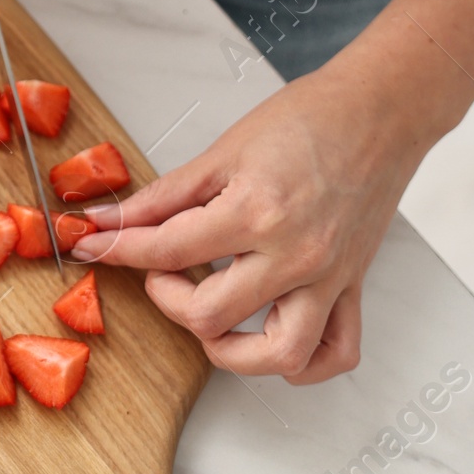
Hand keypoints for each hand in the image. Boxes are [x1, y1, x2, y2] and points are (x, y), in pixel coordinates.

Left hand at [75, 56, 437, 382]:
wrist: (379, 110)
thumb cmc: (311, 118)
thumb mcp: (224, 149)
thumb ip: (166, 195)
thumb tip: (116, 218)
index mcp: (258, 213)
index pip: (168, 251)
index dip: (118, 249)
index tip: (93, 245)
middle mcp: (296, 255)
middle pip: (210, 314)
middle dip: (166, 296)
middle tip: (159, 269)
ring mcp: (328, 278)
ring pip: (277, 355)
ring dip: (230, 350)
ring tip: (208, 317)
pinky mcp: (352, 287)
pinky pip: (335, 353)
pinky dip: (303, 364)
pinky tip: (269, 340)